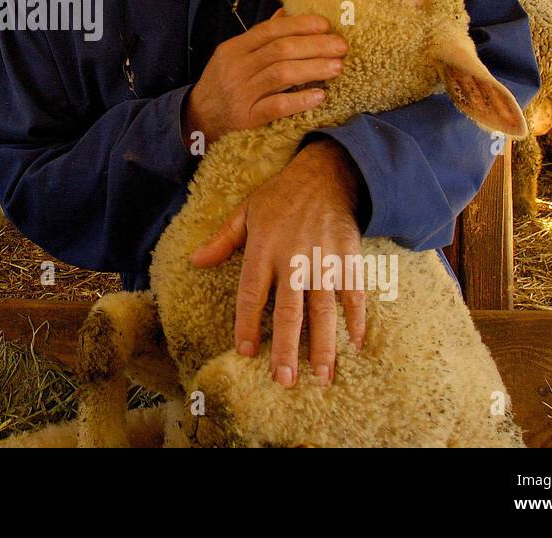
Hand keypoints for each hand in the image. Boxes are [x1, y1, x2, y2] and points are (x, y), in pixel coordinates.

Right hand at [183, 8, 347, 145]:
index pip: (270, 30)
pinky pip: (276, 106)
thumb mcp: (234, 57)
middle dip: (315, 46)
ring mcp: (240, 93)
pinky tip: (319, 96)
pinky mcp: (246, 118)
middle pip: (280, 50)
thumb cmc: (222, 86)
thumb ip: (260, 37)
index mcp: (234, 49)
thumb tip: (286, 13)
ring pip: (281, 74)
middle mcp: (236, 68)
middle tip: (341, 47)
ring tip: (338, 67)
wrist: (197, 120)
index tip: (325, 25)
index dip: (299, 25)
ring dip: (313, 69)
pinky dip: (299, 100)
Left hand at [190, 138, 367, 386]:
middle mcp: (294, 258)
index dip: (247, 323)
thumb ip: (222, 240)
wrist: (327, 173)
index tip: (245, 351)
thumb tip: (195, 260)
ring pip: (323, 309)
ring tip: (321, 375)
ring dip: (323, 344)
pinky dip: (356, 318)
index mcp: (264, 248)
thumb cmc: (281, 195)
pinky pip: (354, 293)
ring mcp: (324, 259)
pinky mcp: (349, 257)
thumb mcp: (246, 211)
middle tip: (284, 379)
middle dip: (287, 348)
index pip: (252, 294)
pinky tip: (356, 344)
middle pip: (289, 310)